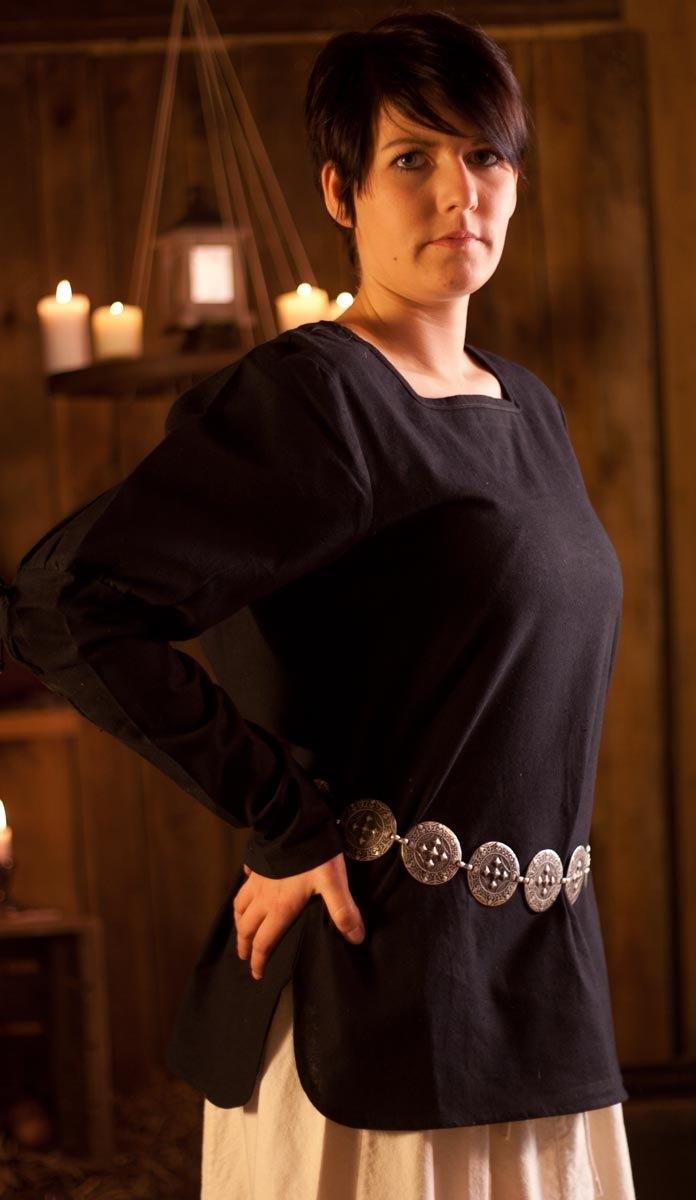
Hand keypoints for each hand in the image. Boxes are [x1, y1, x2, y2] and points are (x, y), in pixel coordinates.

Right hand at [233, 851, 364, 980]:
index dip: (259, 961)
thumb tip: (356, 938)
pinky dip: (243, 892)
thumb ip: (343, 911)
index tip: (256, 974)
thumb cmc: (315, 855)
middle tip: (244, 957)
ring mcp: (257, 879)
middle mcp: (263, 897)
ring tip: (240, 930)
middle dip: (244, 946)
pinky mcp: (256, 864)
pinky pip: (244, 882)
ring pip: (239, 906)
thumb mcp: (334, 884)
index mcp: (280, 908)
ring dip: (238, 922)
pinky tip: (247, 889)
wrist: (294, 822)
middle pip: (247, 928)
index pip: (264, 942)